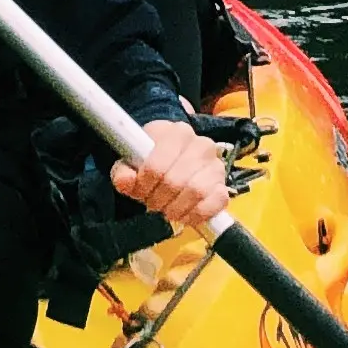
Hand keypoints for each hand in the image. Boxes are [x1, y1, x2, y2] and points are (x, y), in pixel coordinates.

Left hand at [112, 117, 228, 229]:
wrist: (174, 161)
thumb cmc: (151, 160)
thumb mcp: (131, 162)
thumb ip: (123, 172)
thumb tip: (125, 181)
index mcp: (177, 132)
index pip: (157, 165)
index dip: (144, 184)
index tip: (139, 190)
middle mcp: (201, 144)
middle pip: (175, 181)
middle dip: (158, 199)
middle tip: (151, 203)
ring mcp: (215, 165)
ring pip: (195, 192)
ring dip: (176, 208)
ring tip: (166, 209)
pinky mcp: (223, 186)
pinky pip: (215, 203)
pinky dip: (196, 214)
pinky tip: (183, 215)